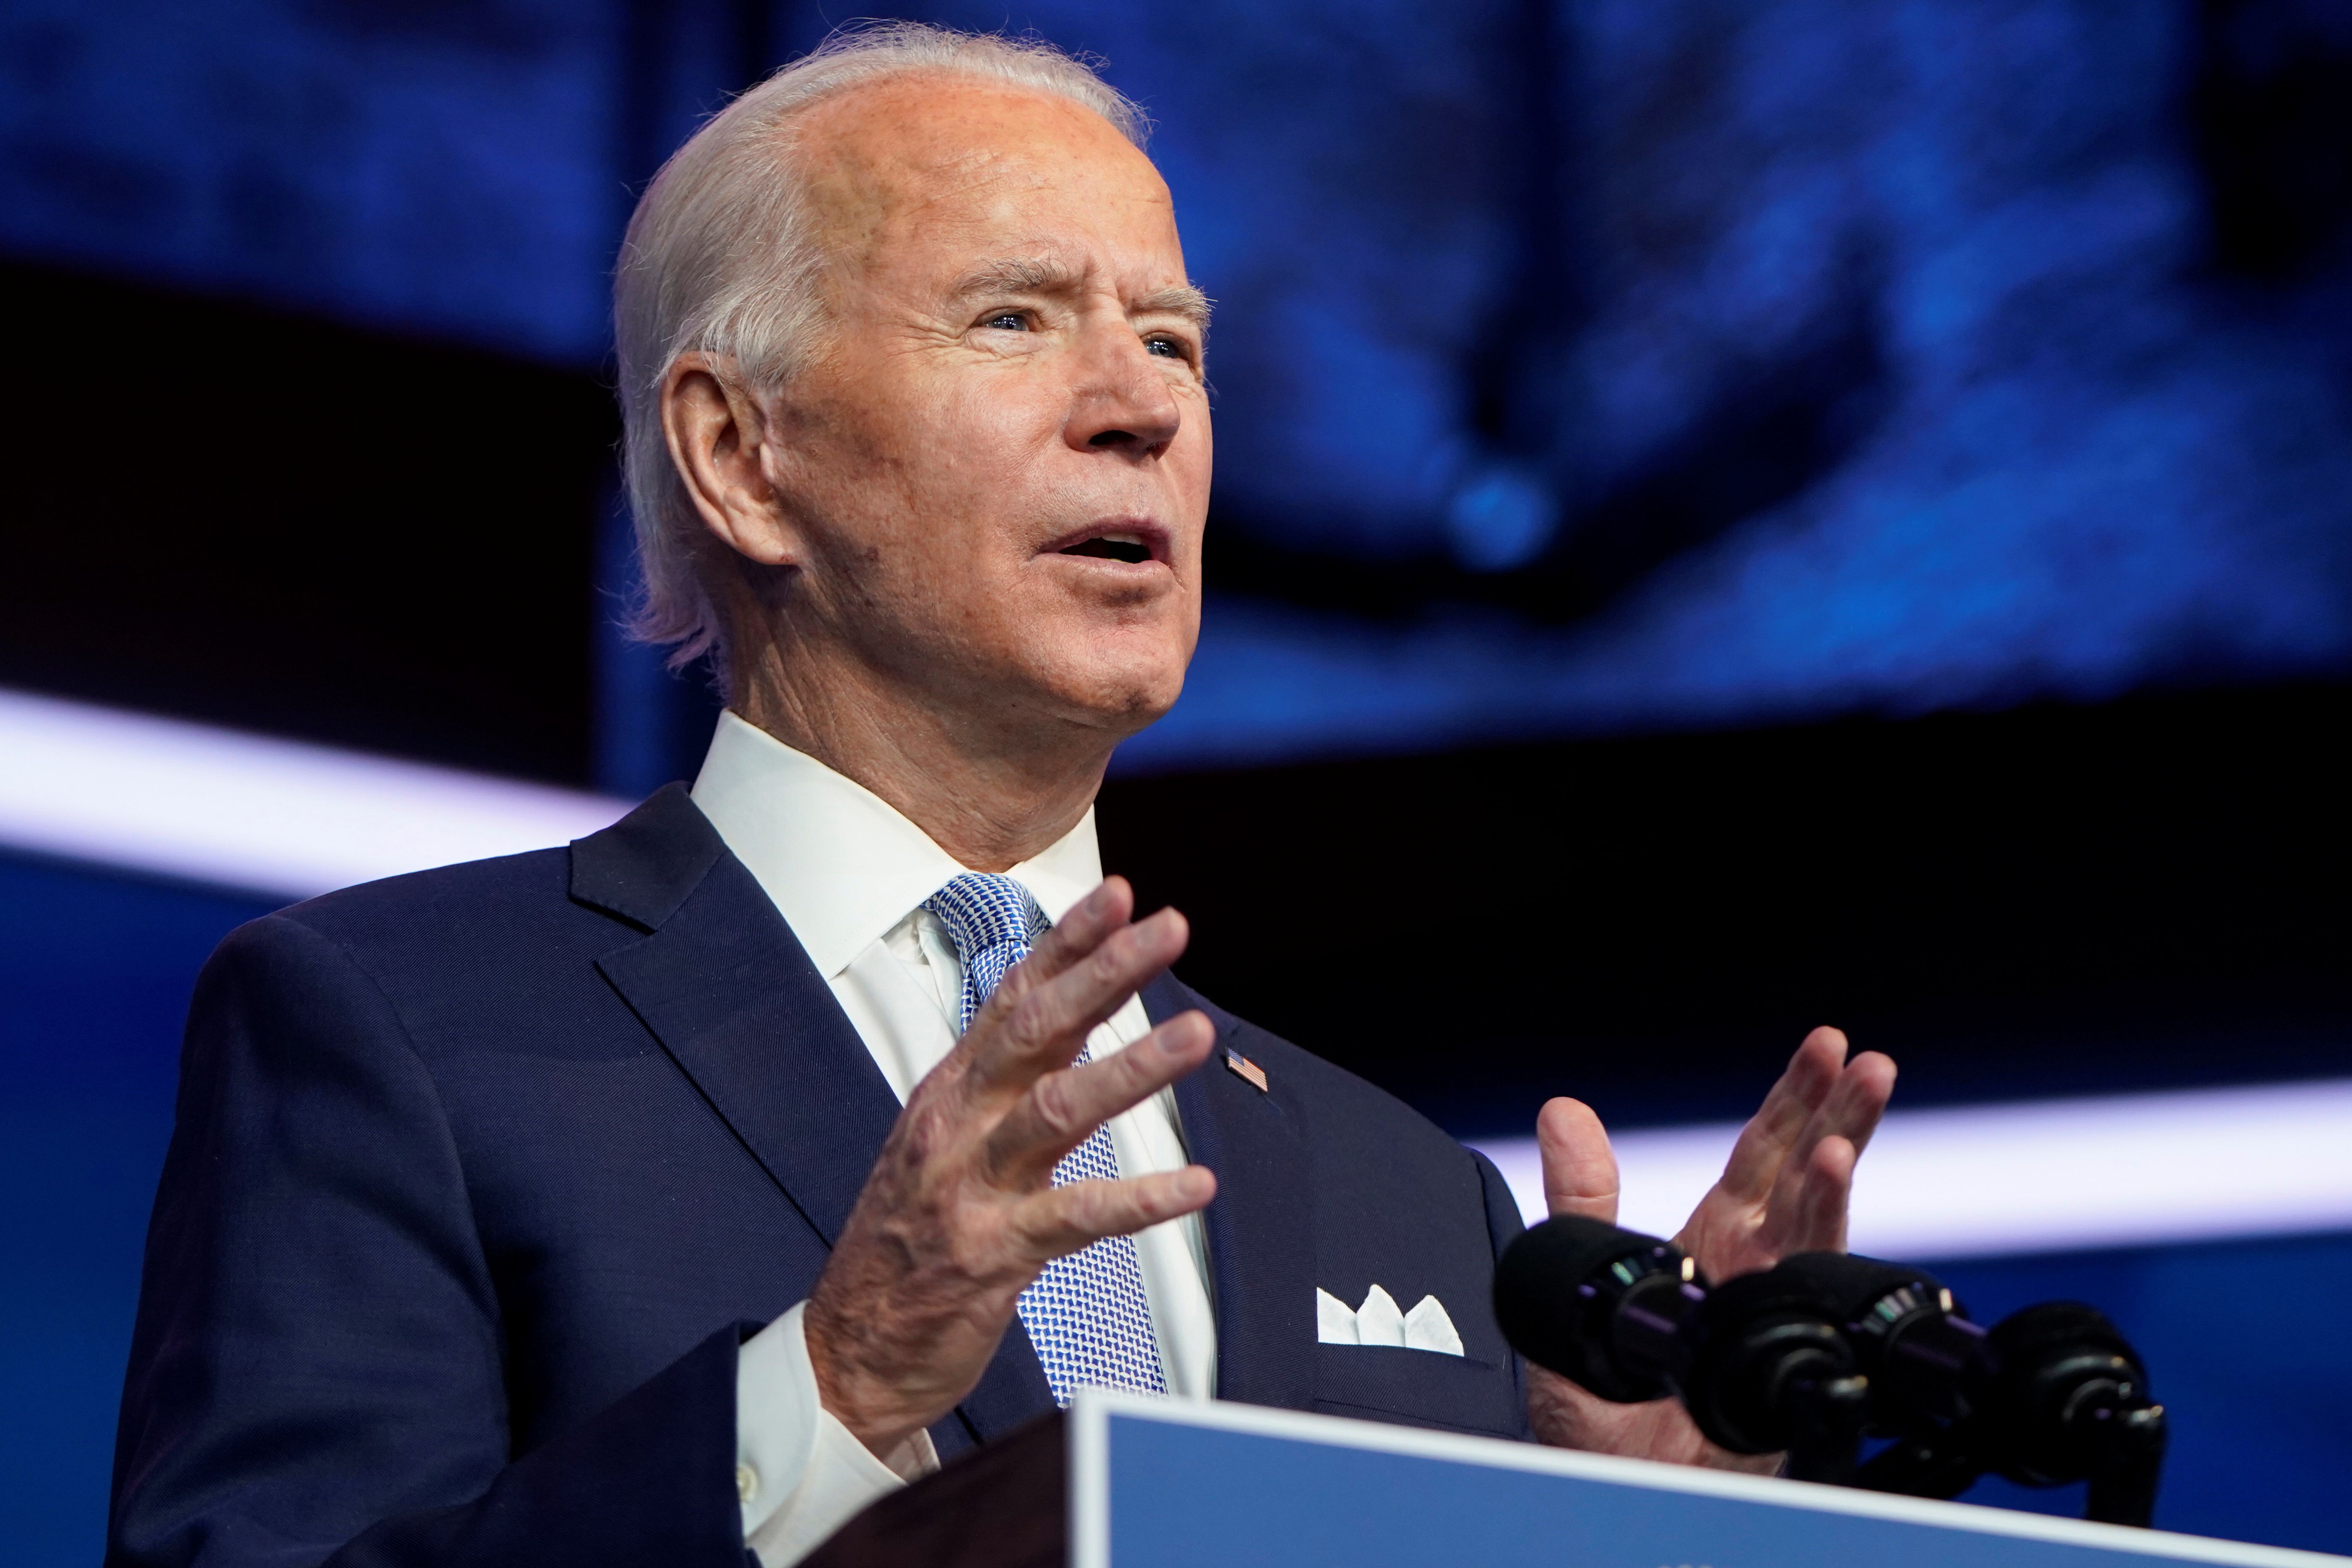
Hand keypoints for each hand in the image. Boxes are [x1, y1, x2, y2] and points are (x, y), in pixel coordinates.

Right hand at [803, 877, 1216, 1455]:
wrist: (849, 1346)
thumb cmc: (907, 1239)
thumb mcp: (945, 1141)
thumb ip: (1005, 1085)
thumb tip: (1069, 1022)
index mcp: (952, 1091)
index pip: (1016, 996)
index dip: (1068, 943)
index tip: (1120, 895)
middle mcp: (958, 1125)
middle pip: (1036, 1030)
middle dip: (1105, 973)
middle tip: (1167, 929)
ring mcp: (971, 1186)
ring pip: (1057, 1108)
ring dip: (1131, 1067)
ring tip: (1193, 1035)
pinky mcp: (991, 1254)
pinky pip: (1075, 1218)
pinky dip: (1139, 1199)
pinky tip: (1195, 1185)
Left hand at [1524, 1026, 1895, 1468]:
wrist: (1611, 1484)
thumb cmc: (1602, 1397)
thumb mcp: (1579, 1276)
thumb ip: (1580, 1197)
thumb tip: (1561, 1108)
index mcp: (1715, 1240)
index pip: (1762, 1154)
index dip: (1793, 1098)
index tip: (1824, 1043)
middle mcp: (1755, 1265)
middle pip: (1806, 1172)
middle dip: (1838, 1112)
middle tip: (1866, 1057)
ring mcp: (1774, 1304)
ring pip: (1820, 1217)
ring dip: (1838, 1157)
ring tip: (1853, 1104)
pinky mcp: (1780, 1345)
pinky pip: (1808, 1274)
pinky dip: (1822, 1218)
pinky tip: (1830, 1172)